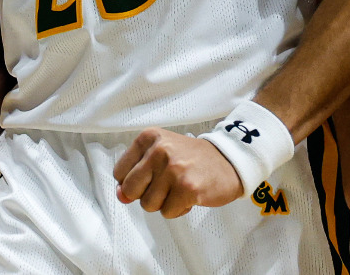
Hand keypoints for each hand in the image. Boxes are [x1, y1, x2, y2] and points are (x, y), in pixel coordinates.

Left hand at [112, 129, 244, 217]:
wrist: (229, 160)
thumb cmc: (192, 159)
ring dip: (164, 202)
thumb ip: (136, 174)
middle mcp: (160, 150)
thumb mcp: (161, 156)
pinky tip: (190, 196)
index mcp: (149, 137)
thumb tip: (121, 196)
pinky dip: (178, 209)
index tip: (152, 177)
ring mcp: (174, 169)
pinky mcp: (187, 188)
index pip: (119, 172)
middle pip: (130, 189)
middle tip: (166, 185)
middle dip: (146, 194)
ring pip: (148, 204)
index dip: (134, 182)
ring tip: (180, 188)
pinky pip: (167, 212)